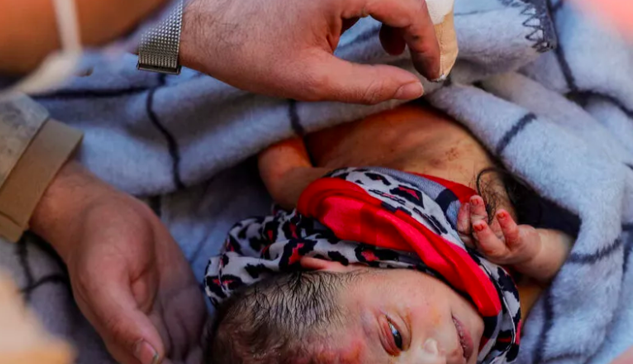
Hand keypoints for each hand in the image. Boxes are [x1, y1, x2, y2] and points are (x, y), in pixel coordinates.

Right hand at [31, 161, 219, 363]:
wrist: (101, 212)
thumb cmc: (97, 242)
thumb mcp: (102, 277)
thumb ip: (123, 320)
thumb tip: (150, 358)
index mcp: (135, 346)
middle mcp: (159, 346)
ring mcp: (177, 328)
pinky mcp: (192, 308)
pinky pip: (217, 341)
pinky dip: (236, 360)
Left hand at [179, 0, 440, 104]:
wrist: (200, 24)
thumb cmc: (249, 52)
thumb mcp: (314, 80)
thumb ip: (370, 86)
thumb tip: (414, 87)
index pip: (410, 8)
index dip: (428, 44)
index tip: (432, 73)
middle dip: (420, 27)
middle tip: (420, 63)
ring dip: (400, 15)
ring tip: (392, 51)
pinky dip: (379, 6)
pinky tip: (370, 31)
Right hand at [456, 196, 569, 280]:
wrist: (530, 252)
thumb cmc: (505, 237)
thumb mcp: (490, 227)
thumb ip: (479, 217)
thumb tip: (469, 201)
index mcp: (477, 243)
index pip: (464, 233)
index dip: (461, 219)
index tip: (465, 203)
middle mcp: (486, 249)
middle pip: (474, 237)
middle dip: (470, 221)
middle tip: (469, 203)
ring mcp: (502, 251)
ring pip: (490, 245)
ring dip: (484, 233)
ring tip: (479, 221)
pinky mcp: (518, 246)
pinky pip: (511, 236)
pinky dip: (506, 224)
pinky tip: (502, 212)